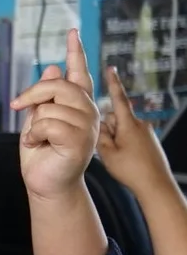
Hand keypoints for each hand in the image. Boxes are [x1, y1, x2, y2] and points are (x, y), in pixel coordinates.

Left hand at [12, 30, 99, 201]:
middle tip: (19, 106)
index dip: (75, 52)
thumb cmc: (41, 152)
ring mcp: (87, 126)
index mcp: (77, 104)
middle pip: (58, 85)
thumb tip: (51, 68)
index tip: (72, 31)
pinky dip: (34, 135)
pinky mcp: (80, 141)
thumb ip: (44, 97)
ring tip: (38, 138)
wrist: (45, 181)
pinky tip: (38, 145)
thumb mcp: (36, 119)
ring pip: (49, 107)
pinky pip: (47, 124)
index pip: (78, 73)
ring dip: (33, 124)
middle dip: (33, 94)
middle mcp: (87, 111)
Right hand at [99, 63, 169, 195]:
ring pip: (121, 129)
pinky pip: (130, 137)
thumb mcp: (107, 153)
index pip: (118, 98)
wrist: (156, 185)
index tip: (110, 68)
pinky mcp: (149, 141)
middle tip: (107, 149)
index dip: (112, 83)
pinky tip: (125, 160)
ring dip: (115, 138)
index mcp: (129, 124)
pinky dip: (123, 145)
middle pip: (115, 118)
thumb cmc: (131, 170)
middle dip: (107, 129)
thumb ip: (100, 134)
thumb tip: (99, 122)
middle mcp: (139, 125)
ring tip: (118, 158)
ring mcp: (146, 133)